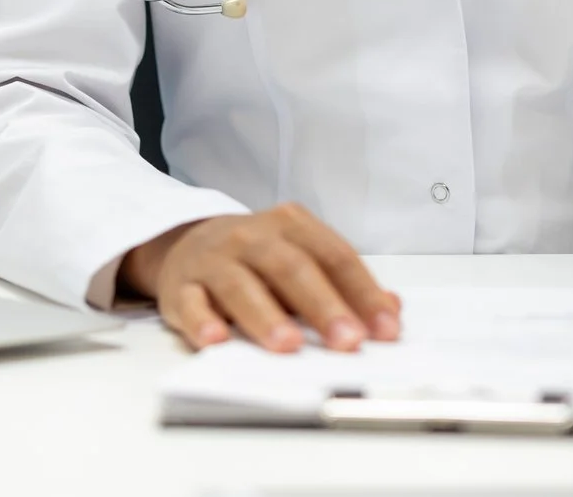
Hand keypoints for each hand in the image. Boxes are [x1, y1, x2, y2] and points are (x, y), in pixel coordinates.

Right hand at [121, 204, 401, 351]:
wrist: (185, 244)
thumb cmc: (256, 260)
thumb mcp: (303, 261)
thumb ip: (346, 285)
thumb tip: (392, 309)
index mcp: (290, 226)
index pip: (334, 256)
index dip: (362, 293)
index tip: (386, 330)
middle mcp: (251, 236)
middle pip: (291, 268)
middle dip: (322, 306)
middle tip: (347, 341)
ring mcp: (213, 260)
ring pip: (240, 285)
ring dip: (265, 316)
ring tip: (288, 346)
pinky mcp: (180, 287)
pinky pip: (191, 303)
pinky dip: (202, 322)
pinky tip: (217, 340)